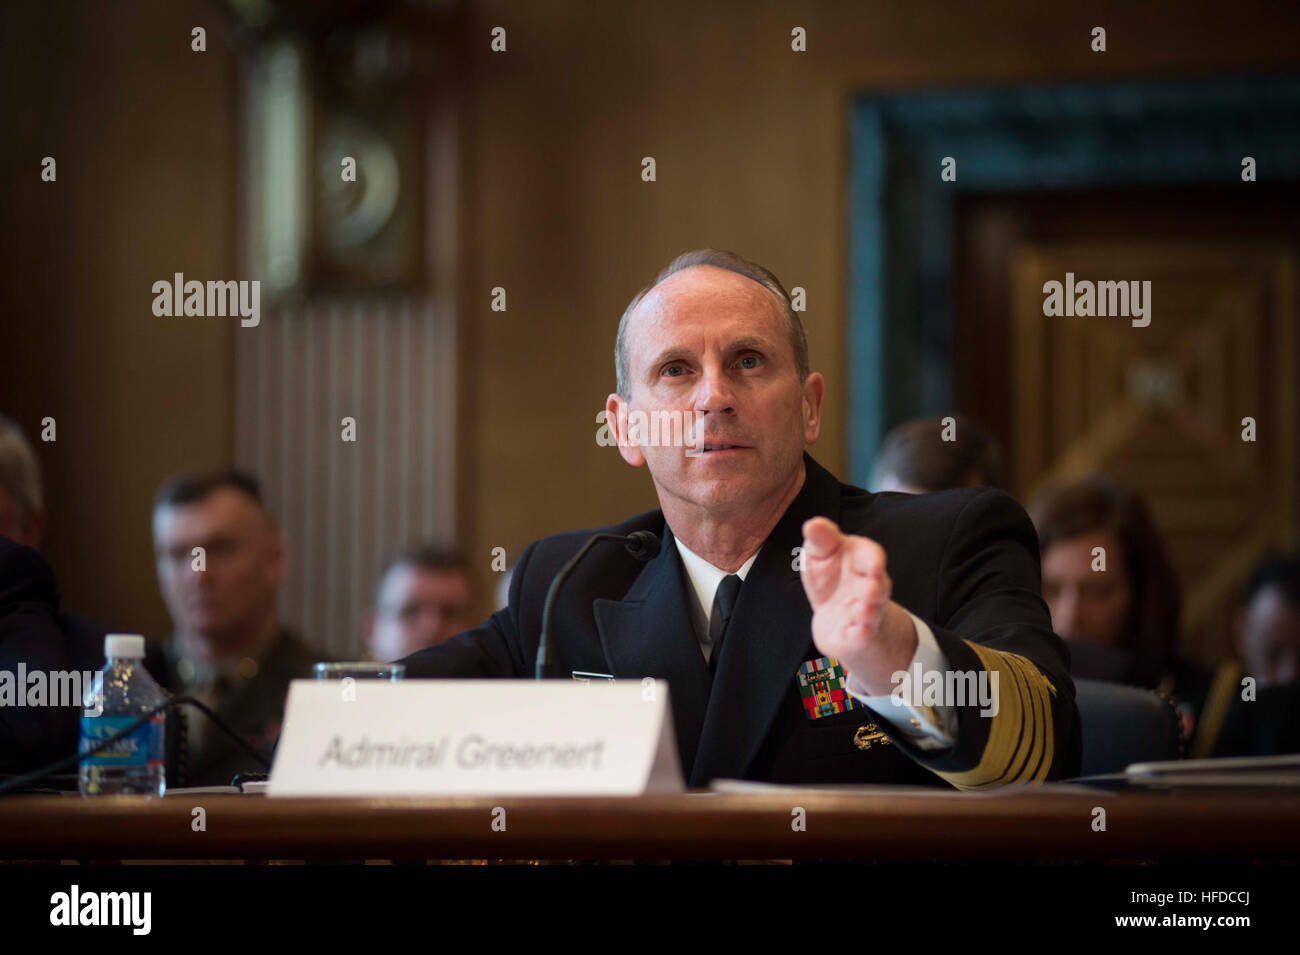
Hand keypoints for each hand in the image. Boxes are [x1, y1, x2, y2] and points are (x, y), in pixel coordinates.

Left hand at [800, 516, 916, 695]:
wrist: (833, 616)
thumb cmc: (830, 577)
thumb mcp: (820, 555)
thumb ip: (820, 541)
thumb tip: (813, 524)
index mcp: (862, 562)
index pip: (872, 557)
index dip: (873, 560)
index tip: (873, 563)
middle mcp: (870, 587)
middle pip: (877, 587)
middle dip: (874, 588)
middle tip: (870, 588)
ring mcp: (865, 613)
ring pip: (871, 612)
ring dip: (867, 611)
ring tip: (861, 610)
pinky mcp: (856, 636)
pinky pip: (862, 636)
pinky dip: (861, 634)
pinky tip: (858, 632)